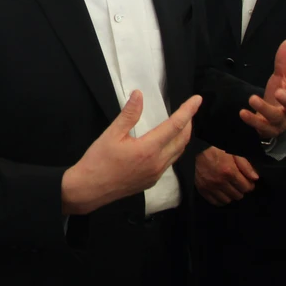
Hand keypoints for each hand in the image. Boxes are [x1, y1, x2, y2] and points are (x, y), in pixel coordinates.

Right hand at [61, 90, 200, 214]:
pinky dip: (174, 149)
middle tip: (188, 109)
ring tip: (181, 124)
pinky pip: (170, 163)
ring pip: (178, 153)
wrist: (88, 190)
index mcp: (149, 149)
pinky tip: (167, 144)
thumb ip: (128, 114)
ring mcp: (156, 174)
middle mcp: (157, 163)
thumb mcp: (111, 134)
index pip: (175, 126)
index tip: (197, 99)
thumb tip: (139, 94)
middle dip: (188, 123)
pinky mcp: (152, 181)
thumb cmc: (98, 161)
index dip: (188, 111)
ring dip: (182, 137)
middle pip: (182, 140)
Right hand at [194, 146, 259, 205]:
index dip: (249, 185)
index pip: (246, 188)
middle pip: (238, 195)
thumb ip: (245, 165)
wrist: (196, 148)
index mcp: (229, 171)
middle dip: (241, 190)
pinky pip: (215, 202)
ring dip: (231, 195)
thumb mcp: (233, 152)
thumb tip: (255, 178)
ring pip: (227, 200)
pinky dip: (220, 199)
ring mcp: (210, 187)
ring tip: (230, 187)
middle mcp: (220, 182)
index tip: (248, 182)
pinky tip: (221, 192)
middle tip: (239, 183)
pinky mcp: (202, 190)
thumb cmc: (216, 148)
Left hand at [240, 39, 285, 138]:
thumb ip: (284, 62)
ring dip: (264, 108)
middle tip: (279, 92)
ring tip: (252, 98)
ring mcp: (280, 122)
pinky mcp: (267, 129)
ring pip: (275, 118)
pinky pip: (260, 126)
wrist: (272, 120)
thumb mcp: (282, 78)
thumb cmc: (280, 96)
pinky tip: (242, 112)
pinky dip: (251, 120)